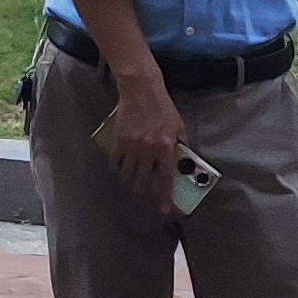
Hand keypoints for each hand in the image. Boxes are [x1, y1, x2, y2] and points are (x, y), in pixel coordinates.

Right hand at [101, 73, 187, 204]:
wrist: (141, 89)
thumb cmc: (162, 106)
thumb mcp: (179, 126)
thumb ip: (180, 145)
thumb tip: (181, 162)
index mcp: (166, 146)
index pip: (166, 178)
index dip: (165, 196)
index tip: (165, 208)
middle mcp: (149, 149)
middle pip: (144, 182)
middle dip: (145, 191)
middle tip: (146, 191)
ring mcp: (132, 145)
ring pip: (128, 176)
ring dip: (131, 183)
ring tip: (133, 182)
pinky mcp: (119, 140)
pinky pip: (116, 163)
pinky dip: (118, 169)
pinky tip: (121, 169)